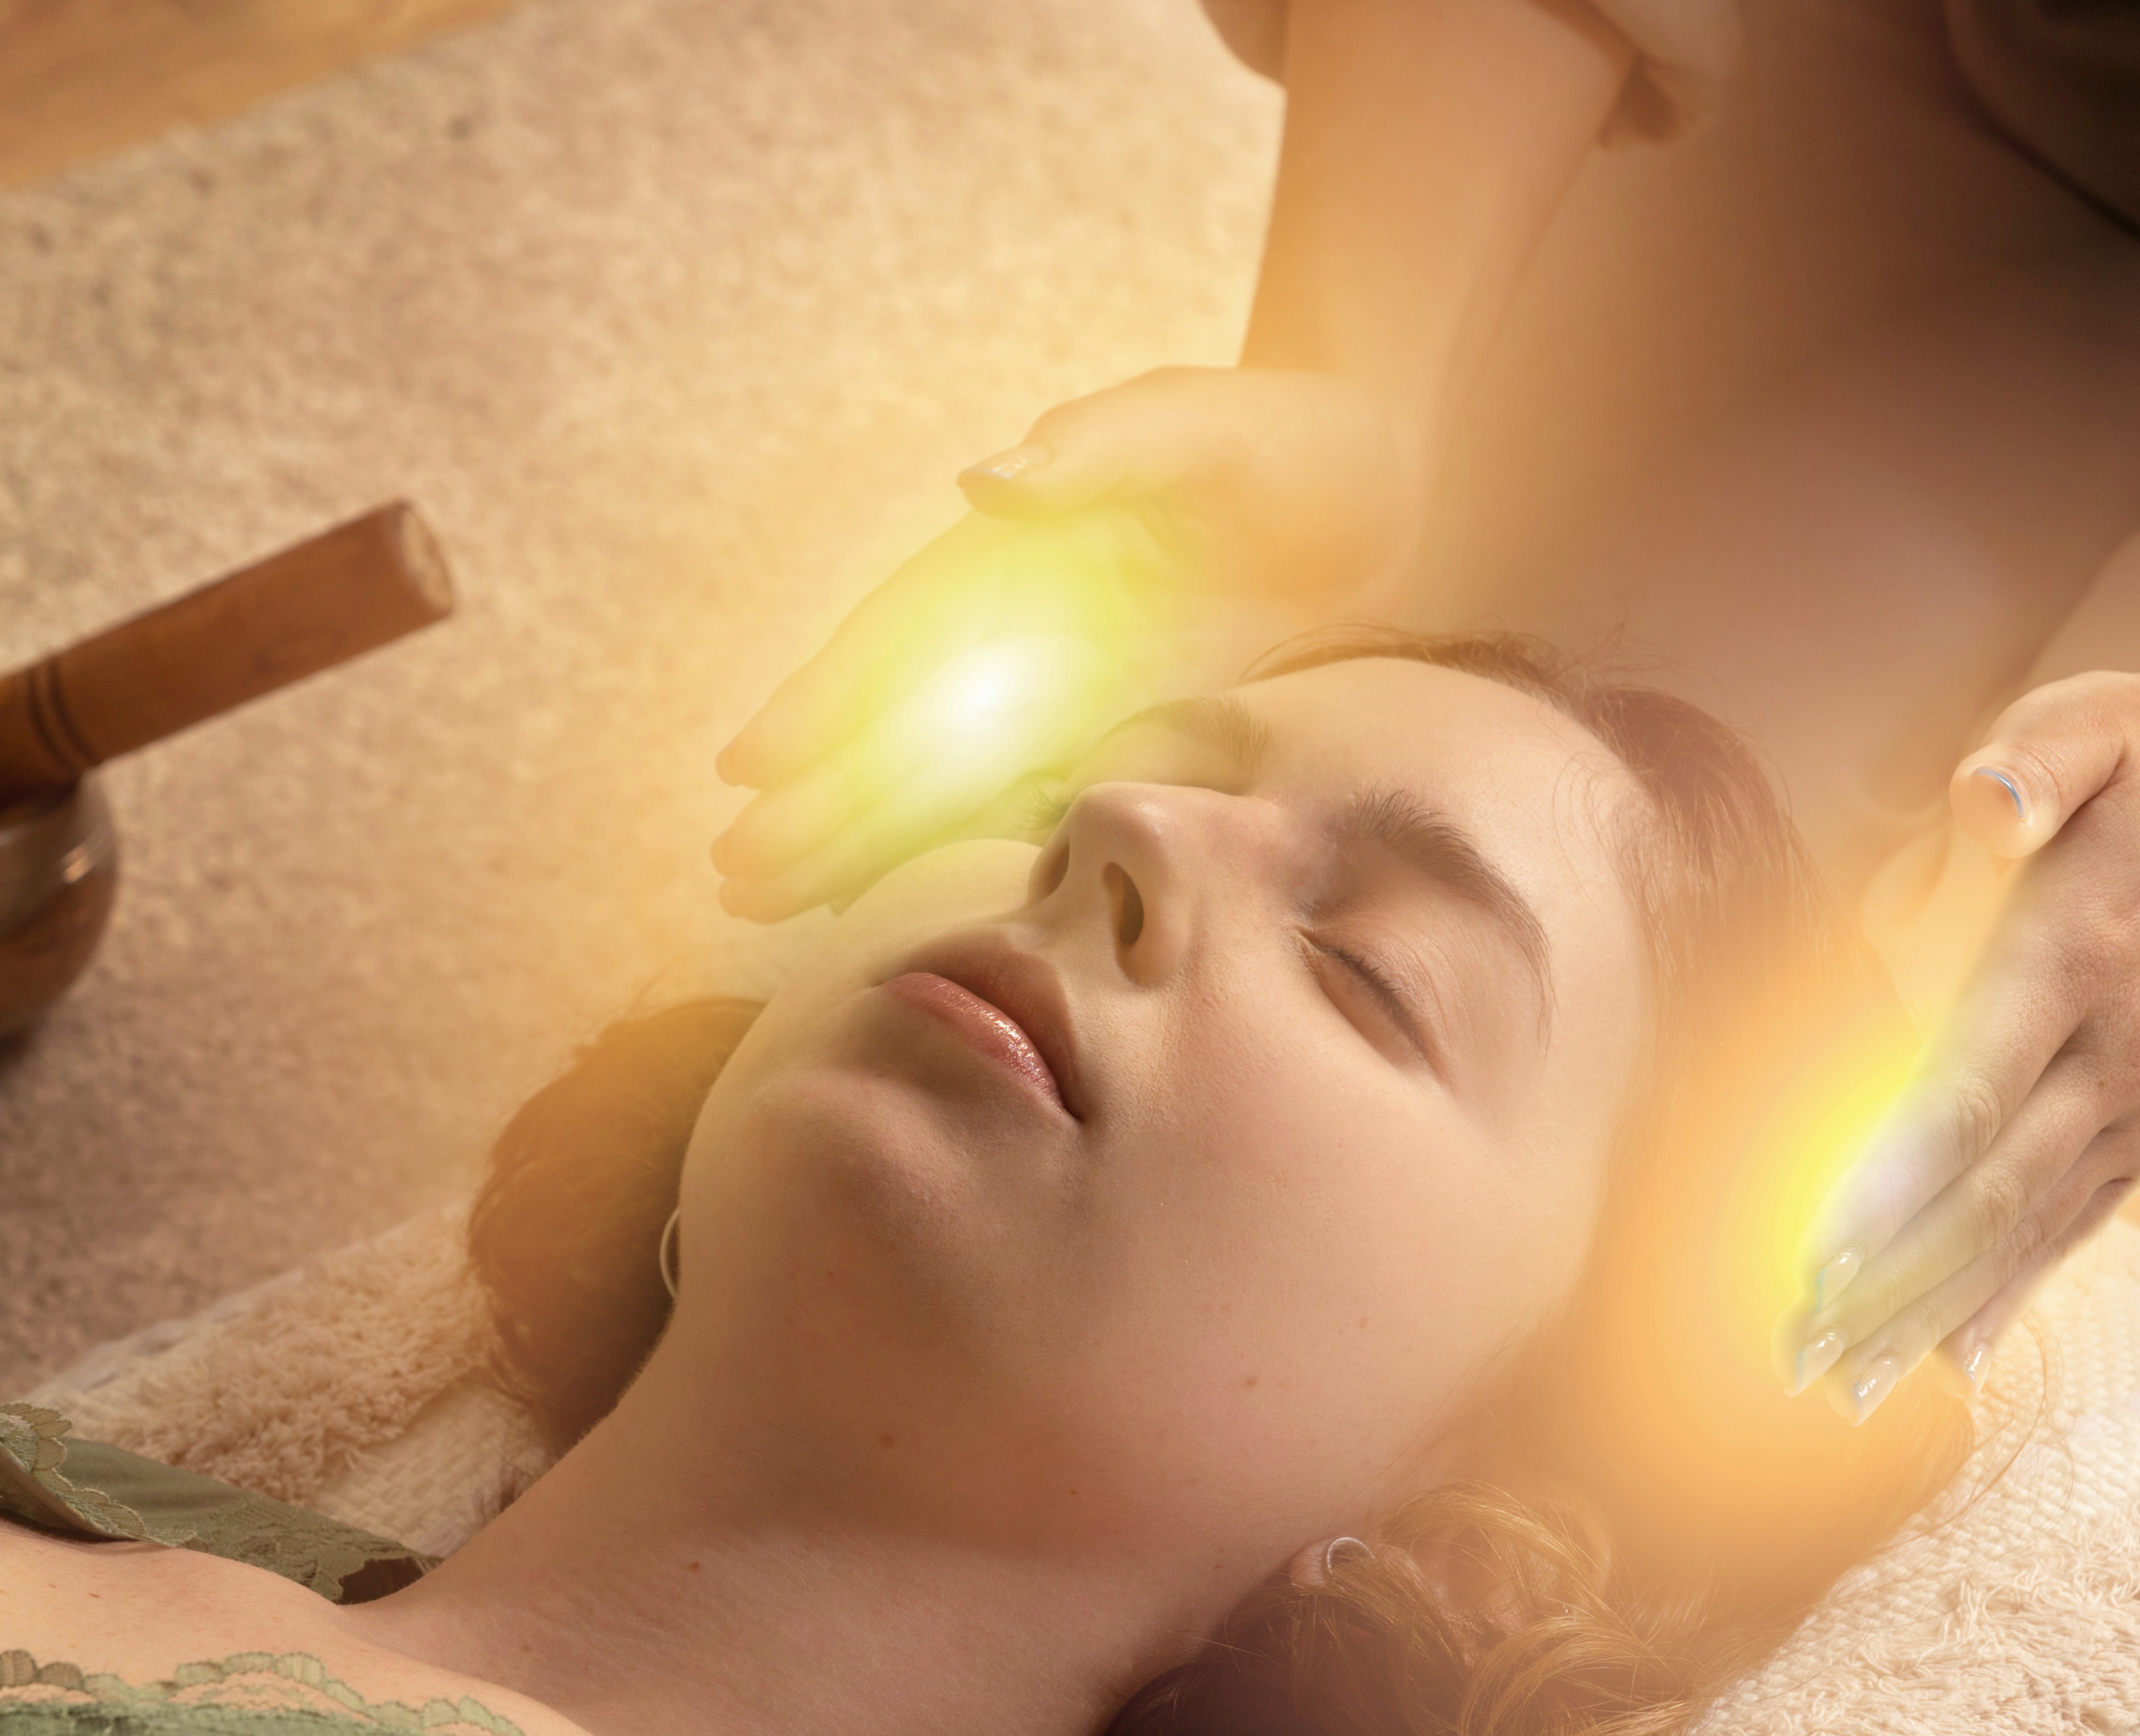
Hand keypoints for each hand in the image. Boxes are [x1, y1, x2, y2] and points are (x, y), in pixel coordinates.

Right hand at [712, 367, 1411, 918]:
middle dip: (814, 798)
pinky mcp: (1122, 744)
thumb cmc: (1300, 447)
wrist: (1403, 500)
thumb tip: (986, 487)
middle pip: (895, 727)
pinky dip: (944, 858)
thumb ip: (1105, 446)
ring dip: (849, 840)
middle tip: (736, 870)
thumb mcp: (1213, 426)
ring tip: (761, 899)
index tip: (757, 762)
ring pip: (932, 782)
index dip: (826, 701)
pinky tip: (873, 905)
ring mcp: (1068, 699)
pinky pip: (1014, 812)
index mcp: (1025, 560)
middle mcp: (1028, 637)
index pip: (901, 640)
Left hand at [1777, 656, 2139, 1419]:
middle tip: (1792, 1356)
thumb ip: (2027, 767)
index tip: (1812, 1260)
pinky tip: (1958, 1356)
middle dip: (1883, 1285)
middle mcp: (2116, 1050)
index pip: (1964, 1098)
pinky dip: (2014, 1293)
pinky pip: (2081, 1225)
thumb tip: (1981, 801)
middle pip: (1985, 1196)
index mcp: (2076, 958)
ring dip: (1932, 1313)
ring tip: (1848, 1389)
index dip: (1886, 1188)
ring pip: (2027, 1232)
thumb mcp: (2088, 723)